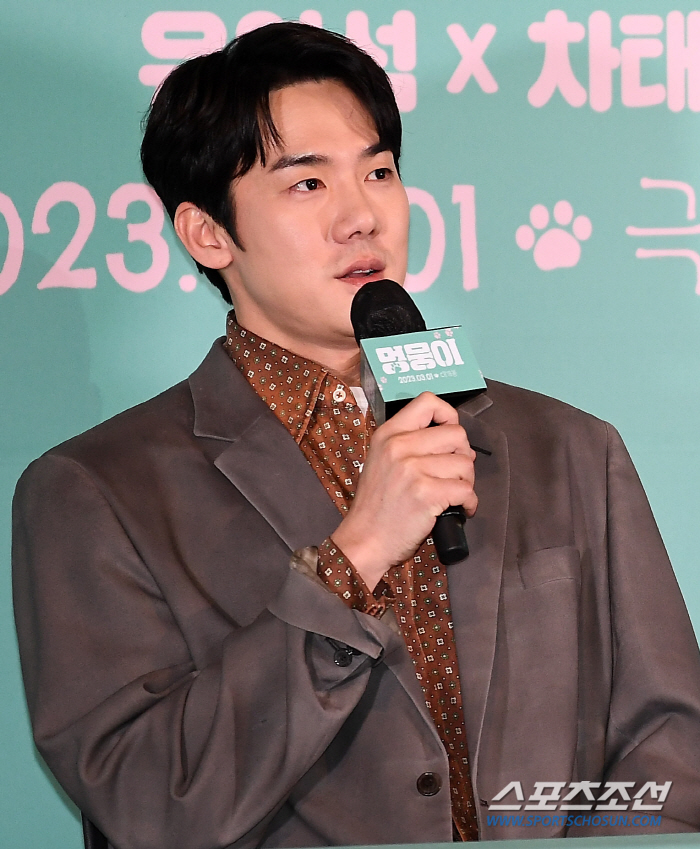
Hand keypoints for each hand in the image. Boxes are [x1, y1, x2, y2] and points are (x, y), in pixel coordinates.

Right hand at [331, 392, 476, 589]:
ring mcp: (412, 469)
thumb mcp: (382, 461)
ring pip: (465, 463)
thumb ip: (411, 444)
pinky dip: (469, 503)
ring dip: (467, 482)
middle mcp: (399, 446)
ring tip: (454, 495)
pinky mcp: (426, 494)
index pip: (428, 401)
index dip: (449, 415)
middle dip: (463, 456)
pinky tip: (460, 510)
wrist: (364, 540)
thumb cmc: (376, 504)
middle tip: (454, 474)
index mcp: (388, 434)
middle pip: (456, 434)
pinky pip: (466, 490)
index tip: (450, 437)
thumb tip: (459, 444)